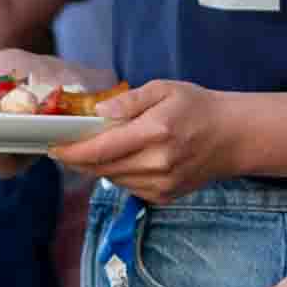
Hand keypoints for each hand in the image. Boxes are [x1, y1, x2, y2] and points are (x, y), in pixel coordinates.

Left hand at [51, 81, 243, 202]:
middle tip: (65, 147)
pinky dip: (119, 175)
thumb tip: (99, 112)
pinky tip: (126, 159)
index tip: (53, 147)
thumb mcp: (164, 89)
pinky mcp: (165, 196)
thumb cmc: (197, 107)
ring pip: (113, 180)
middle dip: (78, 160)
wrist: (233, 137)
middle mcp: (158, 163)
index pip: (102, 149)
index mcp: (156, 132)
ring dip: (98, 167)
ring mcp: (162, 184)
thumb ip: (129, 100)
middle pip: (102, 168)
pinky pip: (129, 188)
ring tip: (97, 150)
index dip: (72, 151)